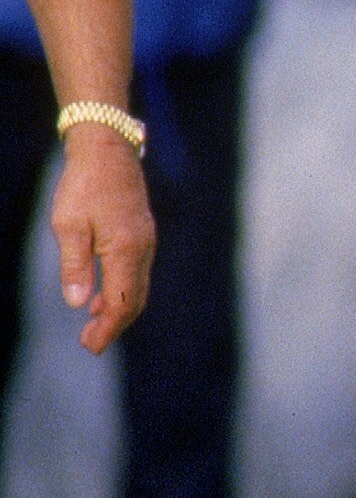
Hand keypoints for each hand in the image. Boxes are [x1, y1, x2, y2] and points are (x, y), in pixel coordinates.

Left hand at [50, 122, 151, 353]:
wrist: (108, 150)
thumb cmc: (84, 186)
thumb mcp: (68, 226)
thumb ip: (75, 265)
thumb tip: (79, 303)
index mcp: (127, 251)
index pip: (121, 302)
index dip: (107, 329)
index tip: (90, 347)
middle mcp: (143, 250)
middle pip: (134, 300)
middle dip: (114, 325)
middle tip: (89, 344)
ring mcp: (146, 242)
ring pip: (137, 288)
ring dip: (118, 310)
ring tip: (93, 325)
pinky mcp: (141, 235)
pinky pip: (137, 273)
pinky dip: (122, 291)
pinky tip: (102, 295)